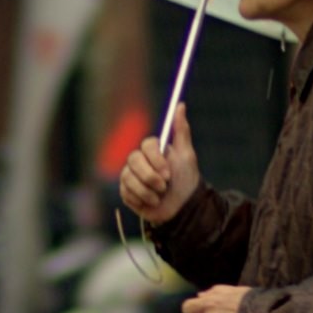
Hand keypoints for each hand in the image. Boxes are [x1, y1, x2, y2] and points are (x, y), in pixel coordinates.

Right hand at [120, 105, 201, 224]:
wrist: (182, 208)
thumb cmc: (186, 180)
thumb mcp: (186, 155)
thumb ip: (181, 130)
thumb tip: (180, 104)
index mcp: (152, 151)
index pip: (146, 145)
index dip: (155, 159)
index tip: (168, 172)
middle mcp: (139, 161)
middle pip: (133, 160)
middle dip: (150, 177)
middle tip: (165, 187)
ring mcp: (130, 176)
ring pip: (129, 179)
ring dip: (148, 191)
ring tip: (160, 196)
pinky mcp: (126, 192)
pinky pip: (126, 192)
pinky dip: (142, 200)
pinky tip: (151, 202)